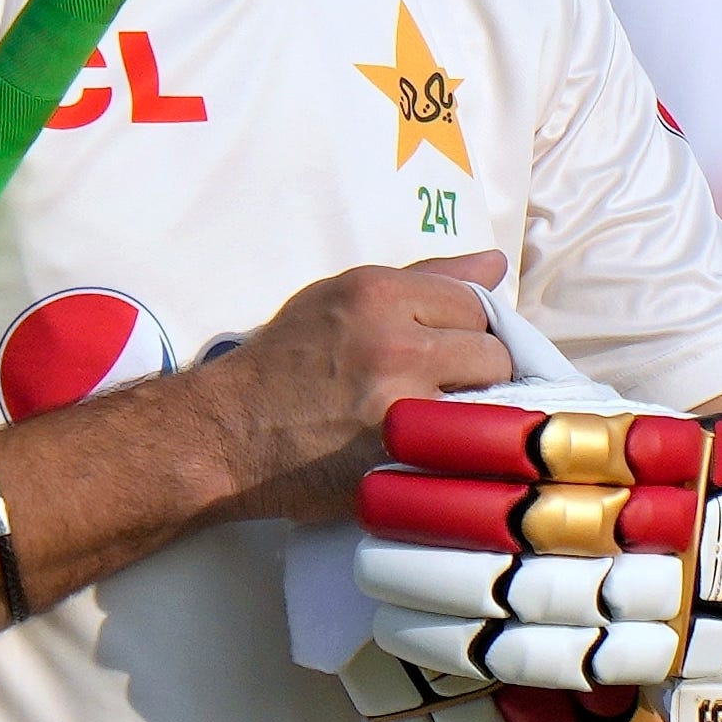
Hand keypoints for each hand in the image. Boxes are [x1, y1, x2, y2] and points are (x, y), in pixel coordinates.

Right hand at [182, 252, 514, 523]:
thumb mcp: (341, 299)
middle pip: (493, 354)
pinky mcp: (401, 457)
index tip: (450, 352)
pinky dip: (459, 452)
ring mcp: (401, 403)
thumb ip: (423, 280)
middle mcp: (395, 342)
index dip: (470, 331)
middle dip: (479, 375)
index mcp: (378, 293)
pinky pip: (466, 449)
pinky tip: (436, 451)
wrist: (225, 434)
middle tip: (445, 391)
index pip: (475, 303)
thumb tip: (496, 265)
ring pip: (490, 404)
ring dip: (476, 415)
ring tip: (441, 421)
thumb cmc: (283, 363)